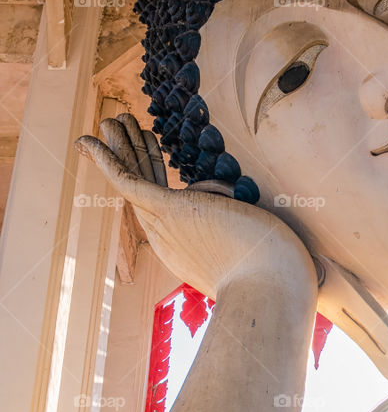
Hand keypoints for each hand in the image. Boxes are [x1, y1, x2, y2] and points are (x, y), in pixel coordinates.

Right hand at [78, 114, 317, 298]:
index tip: (152, 146)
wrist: (274, 293)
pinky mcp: (170, 210)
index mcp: (187, 248)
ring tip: (112, 118)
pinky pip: (128, 180)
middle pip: (143, 188)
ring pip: (135, 177)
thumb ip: (241, 220)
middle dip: (133, 153)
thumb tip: (230, 195)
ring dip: (122, 145)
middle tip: (122, 125)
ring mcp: (166, 225)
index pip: (165, 202)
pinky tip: (86, 141)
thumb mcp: (257, 241)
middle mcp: (169, 239)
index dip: (155, 170)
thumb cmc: (277, 272)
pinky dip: (107, 158)